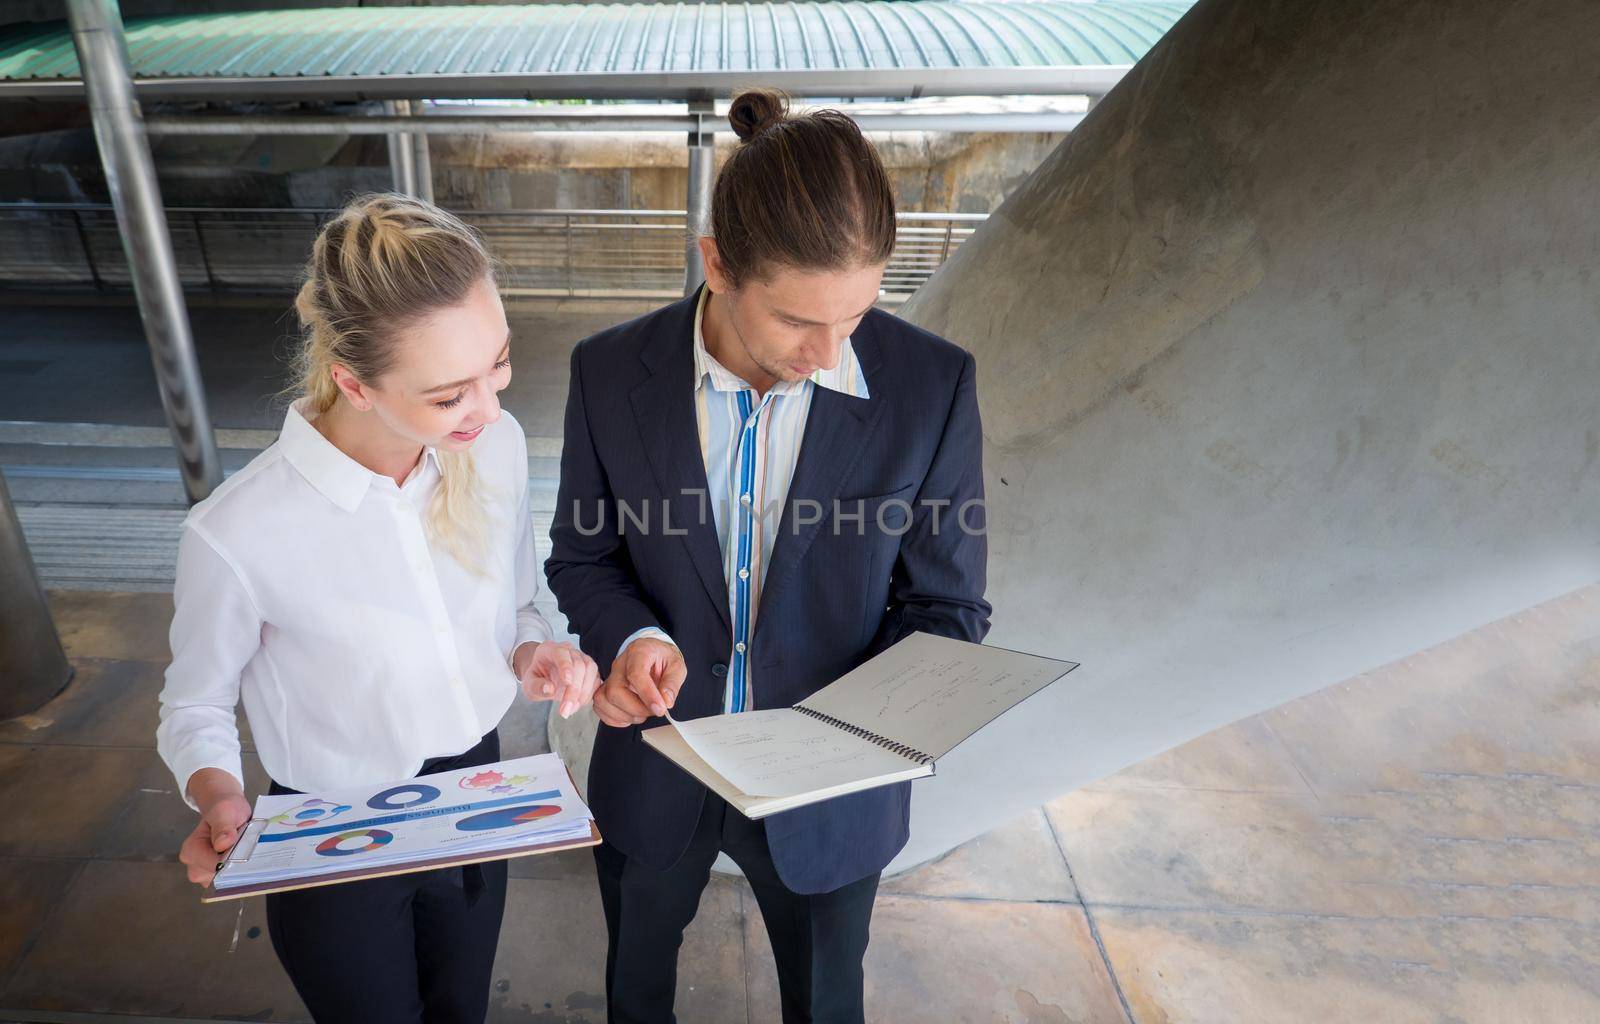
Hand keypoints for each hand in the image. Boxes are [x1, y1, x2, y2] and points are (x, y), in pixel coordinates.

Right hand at [178, 769, 251, 886]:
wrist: (227, 809)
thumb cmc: (224, 809)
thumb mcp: (224, 811)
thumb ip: (223, 827)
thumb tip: (222, 844)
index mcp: (191, 850)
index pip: (212, 866)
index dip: (231, 861)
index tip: (246, 851)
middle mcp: (193, 865)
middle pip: (217, 878)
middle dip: (234, 866)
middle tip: (246, 848)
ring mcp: (204, 873)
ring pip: (224, 882)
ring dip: (237, 869)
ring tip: (243, 850)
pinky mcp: (215, 877)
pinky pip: (228, 881)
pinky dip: (238, 872)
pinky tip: (243, 857)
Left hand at [515, 640, 600, 718]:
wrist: (544, 679)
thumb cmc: (536, 679)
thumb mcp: (529, 685)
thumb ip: (536, 686)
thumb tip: (549, 689)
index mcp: (549, 649)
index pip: (561, 653)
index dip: (566, 666)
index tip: (567, 682)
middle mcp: (568, 651)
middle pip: (579, 664)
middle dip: (574, 689)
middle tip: (565, 710)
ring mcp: (582, 658)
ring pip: (591, 670)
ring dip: (583, 692)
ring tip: (571, 709)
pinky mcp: (590, 670)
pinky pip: (596, 680)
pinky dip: (588, 694)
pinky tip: (577, 705)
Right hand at [611, 637, 686, 718]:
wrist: (652, 653)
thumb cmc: (663, 659)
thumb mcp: (677, 666)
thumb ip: (672, 683)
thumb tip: (666, 702)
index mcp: (638, 652)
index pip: (635, 674)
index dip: (647, 694)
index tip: (660, 708)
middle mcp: (619, 664)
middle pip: (615, 691)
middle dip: (636, 708)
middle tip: (654, 710)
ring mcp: (609, 677)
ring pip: (604, 700)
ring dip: (626, 715)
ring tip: (643, 713)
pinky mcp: (605, 689)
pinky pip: (600, 707)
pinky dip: (615, 718)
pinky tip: (630, 715)